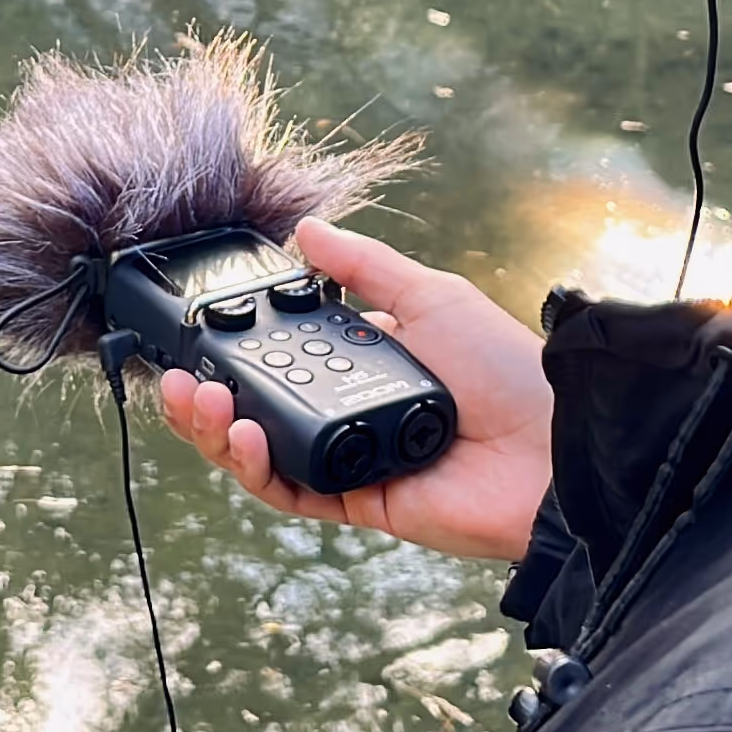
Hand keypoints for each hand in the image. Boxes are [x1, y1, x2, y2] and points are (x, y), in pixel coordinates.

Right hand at [157, 217, 553, 560]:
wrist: (555, 449)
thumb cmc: (509, 370)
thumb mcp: (430, 297)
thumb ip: (363, 266)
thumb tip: (304, 229)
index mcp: (366, 361)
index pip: (282, 356)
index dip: (235, 348)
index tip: (199, 330)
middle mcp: (351, 410)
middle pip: (258, 407)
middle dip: (206, 393)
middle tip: (176, 375)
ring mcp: (350, 459)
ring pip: (260, 452)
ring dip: (215, 429)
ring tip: (194, 400)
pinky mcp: (356, 502)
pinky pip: (290, 490)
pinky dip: (254, 465)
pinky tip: (238, 432)